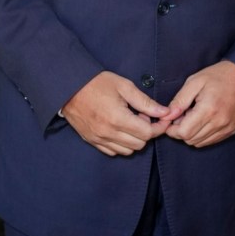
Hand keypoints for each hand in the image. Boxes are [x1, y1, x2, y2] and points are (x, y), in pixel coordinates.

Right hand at [61, 70, 176, 156]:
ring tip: (131, 122)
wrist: (69, 87)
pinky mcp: (92, 141)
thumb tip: (165, 112)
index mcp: (118, 119)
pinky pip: (113, 152)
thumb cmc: (98, 83)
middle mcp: (108, 133)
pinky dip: (121, 144)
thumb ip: (146, 102)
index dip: (159, 127)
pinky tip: (121, 129)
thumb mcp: (125, 87)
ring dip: (135, 139)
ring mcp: (99, 139)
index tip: (163, 119)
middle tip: (143, 116)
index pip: (147, 133)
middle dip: (147, 132)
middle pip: (139, 144)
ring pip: (127, 151)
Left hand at [166, 60, 234, 147]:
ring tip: (195, 116)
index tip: (172, 119)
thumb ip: (180, 100)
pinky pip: (212, 140)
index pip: (184, 133)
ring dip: (192, 133)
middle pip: (191, 140)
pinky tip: (204, 120)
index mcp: (209, 109)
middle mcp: (219, 122)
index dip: (173, 129)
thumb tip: (168, 115)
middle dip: (181, 131)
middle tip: (183, 115)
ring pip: (200, 143)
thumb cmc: (220, 75)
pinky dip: (203, 134)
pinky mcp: (232, 130)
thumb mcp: (195, 81)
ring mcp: (227, 128)